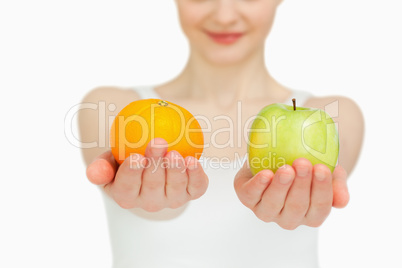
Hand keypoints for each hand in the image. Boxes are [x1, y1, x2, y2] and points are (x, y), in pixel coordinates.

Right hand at [86, 138, 208, 211]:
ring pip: (175, 188)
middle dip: (155, 165)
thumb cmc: (125, 160)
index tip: (135, 156)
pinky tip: (193, 160)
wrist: (152, 164)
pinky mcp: (190, 193)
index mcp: (126, 196)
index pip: (126, 187)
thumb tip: (94, 173)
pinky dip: (196, 175)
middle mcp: (149, 202)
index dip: (131, 174)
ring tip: (175, 153)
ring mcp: (171, 199)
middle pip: (152, 186)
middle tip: (158, 143)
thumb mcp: (109, 161)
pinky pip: (196, 187)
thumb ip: (101, 167)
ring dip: (176, 171)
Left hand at [234, 158, 348, 229]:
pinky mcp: (247, 198)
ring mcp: (266, 210)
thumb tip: (342, 201)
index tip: (322, 168)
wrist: (274, 155)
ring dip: (280, 186)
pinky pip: (250, 195)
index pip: (320, 208)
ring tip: (286, 168)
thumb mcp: (325, 170)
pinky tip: (266, 174)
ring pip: (273, 204)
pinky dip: (258, 186)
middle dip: (301, 185)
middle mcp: (288, 218)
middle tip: (303, 163)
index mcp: (310, 214)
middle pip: (296, 207)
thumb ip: (336, 183)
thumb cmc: (303, 166)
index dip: (322, 190)